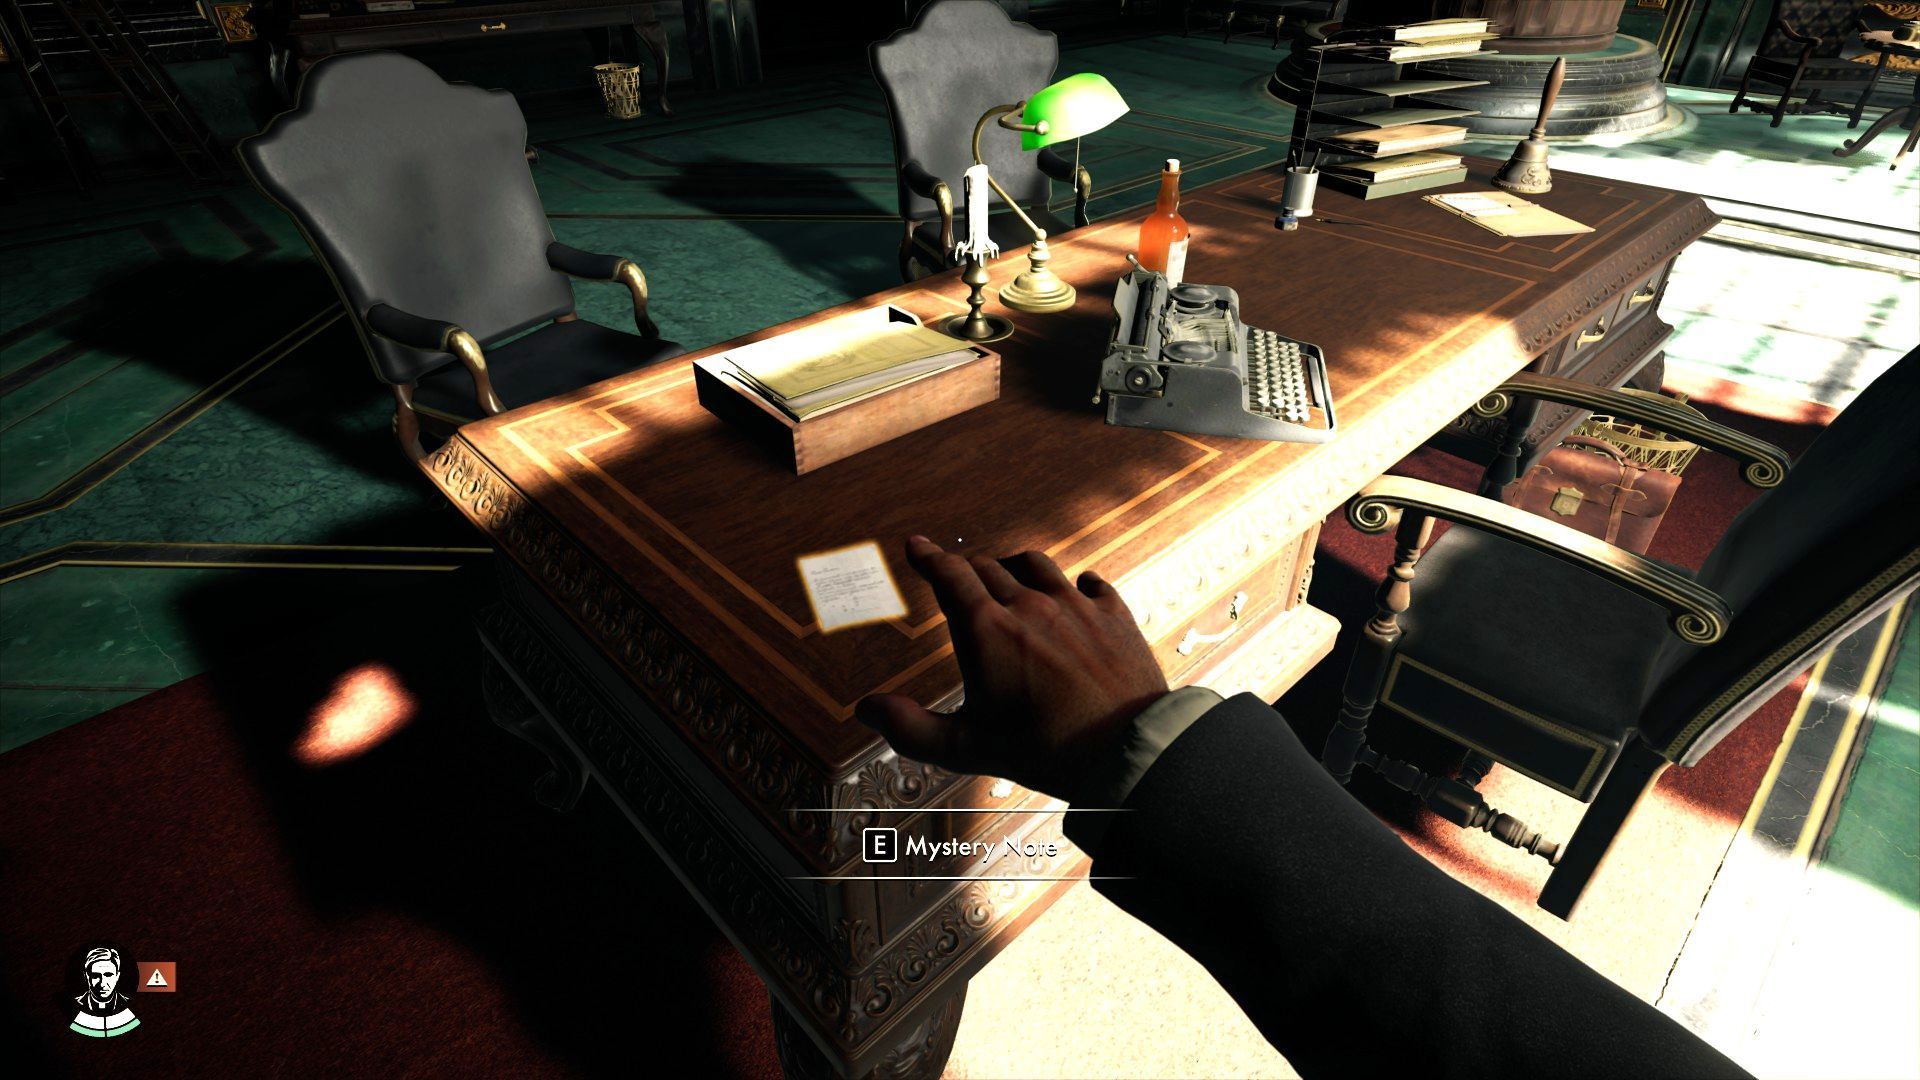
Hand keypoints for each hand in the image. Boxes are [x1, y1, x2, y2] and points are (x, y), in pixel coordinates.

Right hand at [855, 536, 1168, 799]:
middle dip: (967, 569)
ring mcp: (1075, 605)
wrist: (1126, 750)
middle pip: (988, 568)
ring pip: (1036, 564)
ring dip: (1014, 567)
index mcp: (987, 630)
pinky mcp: (1113, 614)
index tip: (917, 546)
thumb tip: (869, 709)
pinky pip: (1089, 582)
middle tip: (959, 577)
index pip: (950, 576)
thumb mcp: (967, 747)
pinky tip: (1075, 593)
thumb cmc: (1045, 750)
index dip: (929, 558)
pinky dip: (1074, 585)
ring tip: (1009, 577)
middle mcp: (1029, 605)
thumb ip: (912, 729)